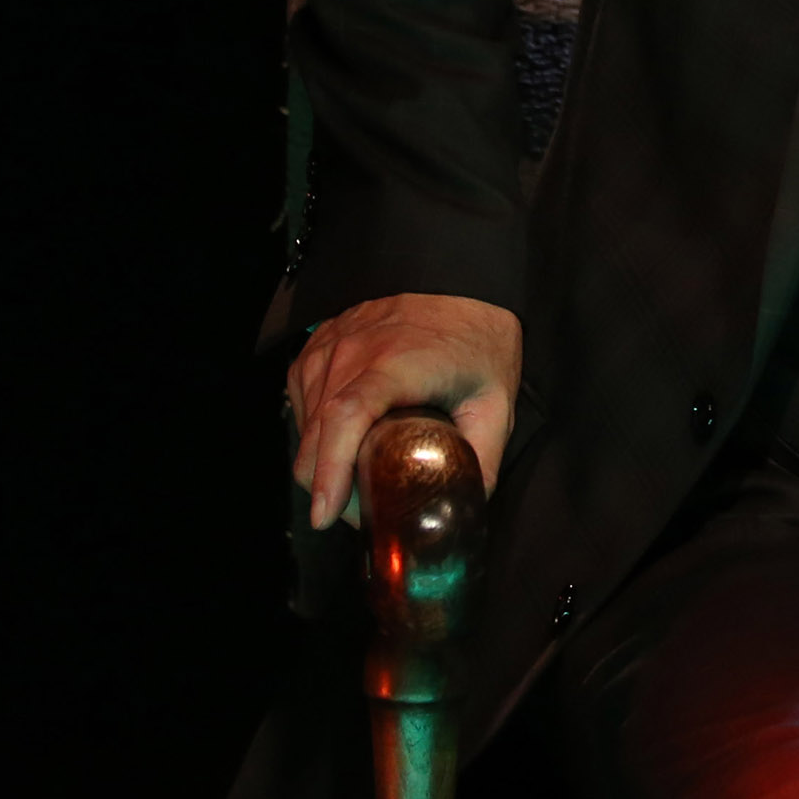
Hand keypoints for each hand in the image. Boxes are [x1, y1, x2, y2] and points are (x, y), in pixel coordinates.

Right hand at [286, 292, 522, 530]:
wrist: (462, 283)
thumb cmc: (478, 342)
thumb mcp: (496, 402)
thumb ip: (481, 459)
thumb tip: (460, 506)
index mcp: (396, 364)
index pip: (346, 418)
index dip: (330, 469)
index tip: (327, 512)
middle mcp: (353, 351)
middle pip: (317, 432)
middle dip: (324, 485)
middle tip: (353, 514)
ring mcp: (330, 345)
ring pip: (305, 421)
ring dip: (319, 460)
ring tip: (353, 479)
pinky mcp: (319, 345)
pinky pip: (303, 400)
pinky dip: (314, 430)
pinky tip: (341, 441)